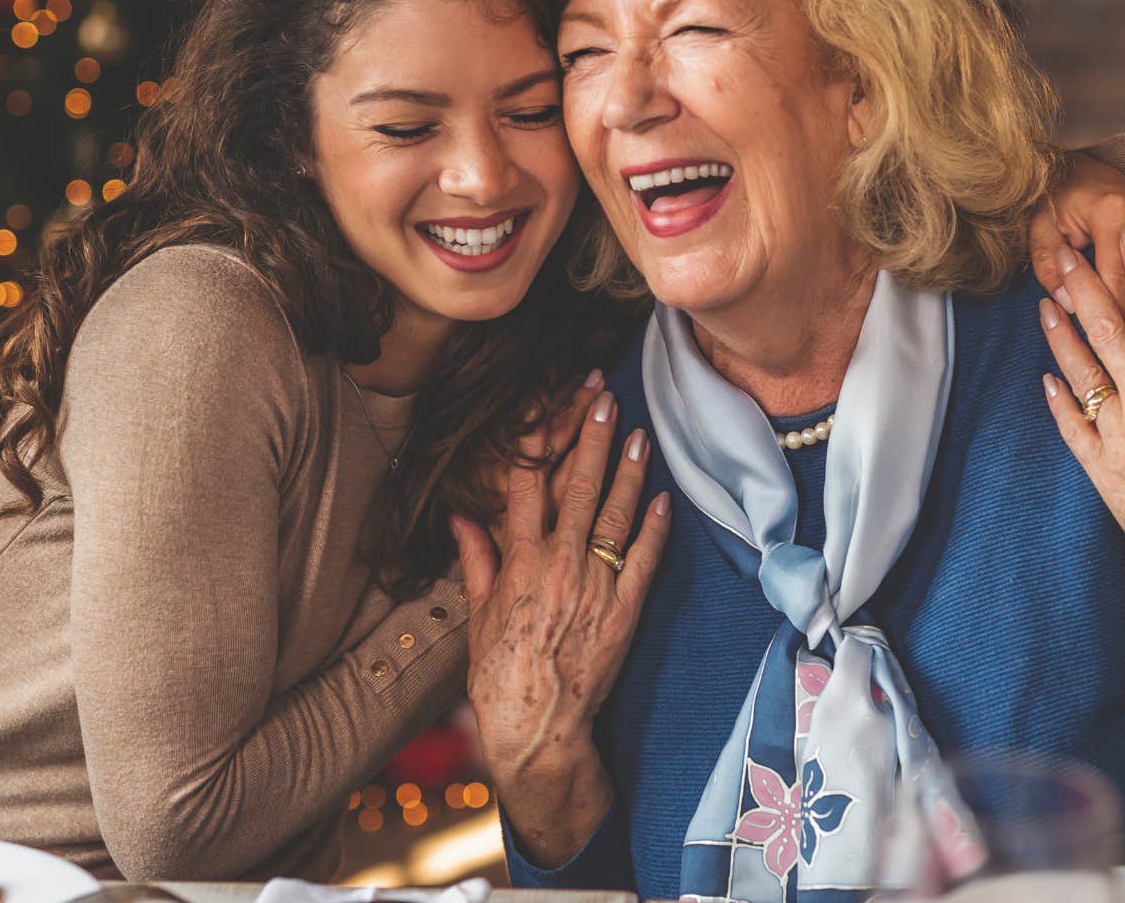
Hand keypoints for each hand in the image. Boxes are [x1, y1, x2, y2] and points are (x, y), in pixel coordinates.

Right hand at [453, 389, 670, 865]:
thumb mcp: (479, 614)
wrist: (538, 727)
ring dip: (628, 470)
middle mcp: (558, 566)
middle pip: (577, 487)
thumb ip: (477, 560)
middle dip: (591, 437)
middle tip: (602, 396)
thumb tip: (461, 517)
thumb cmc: (500, 675)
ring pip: (615, 515)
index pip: (526, 484)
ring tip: (638, 433)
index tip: (546, 404)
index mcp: (518, 562)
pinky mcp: (625, 611)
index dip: (537, 439)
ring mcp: (595, 586)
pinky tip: (663, 497)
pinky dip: (654, 527)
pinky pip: (644, 559)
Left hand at [1038, 227, 1124, 714]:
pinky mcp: (1100, 469)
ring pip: (1080, 370)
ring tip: (1042, 301)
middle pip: (1109, 330)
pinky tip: (1044, 375)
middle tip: (1063, 250)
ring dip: (1059, 333)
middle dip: (1085, 285)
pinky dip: (1057, 397)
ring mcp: (1119, 435)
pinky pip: (1071, 425)